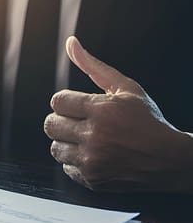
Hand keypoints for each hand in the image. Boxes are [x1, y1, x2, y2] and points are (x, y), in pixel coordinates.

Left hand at [44, 36, 192, 191]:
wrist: (172, 160)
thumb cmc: (148, 120)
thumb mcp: (126, 88)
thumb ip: (94, 66)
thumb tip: (70, 42)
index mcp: (102, 110)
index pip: (58, 101)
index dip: (68, 103)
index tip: (81, 107)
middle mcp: (95, 136)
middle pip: (51, 125)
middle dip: (63, 121)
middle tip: (81, 123)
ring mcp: (92, 161)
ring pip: (55, 148)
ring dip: (67, 142)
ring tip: (87, 139)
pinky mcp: (92, 180)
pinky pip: (66, 167)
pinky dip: (76, 162)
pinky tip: (95, 155)